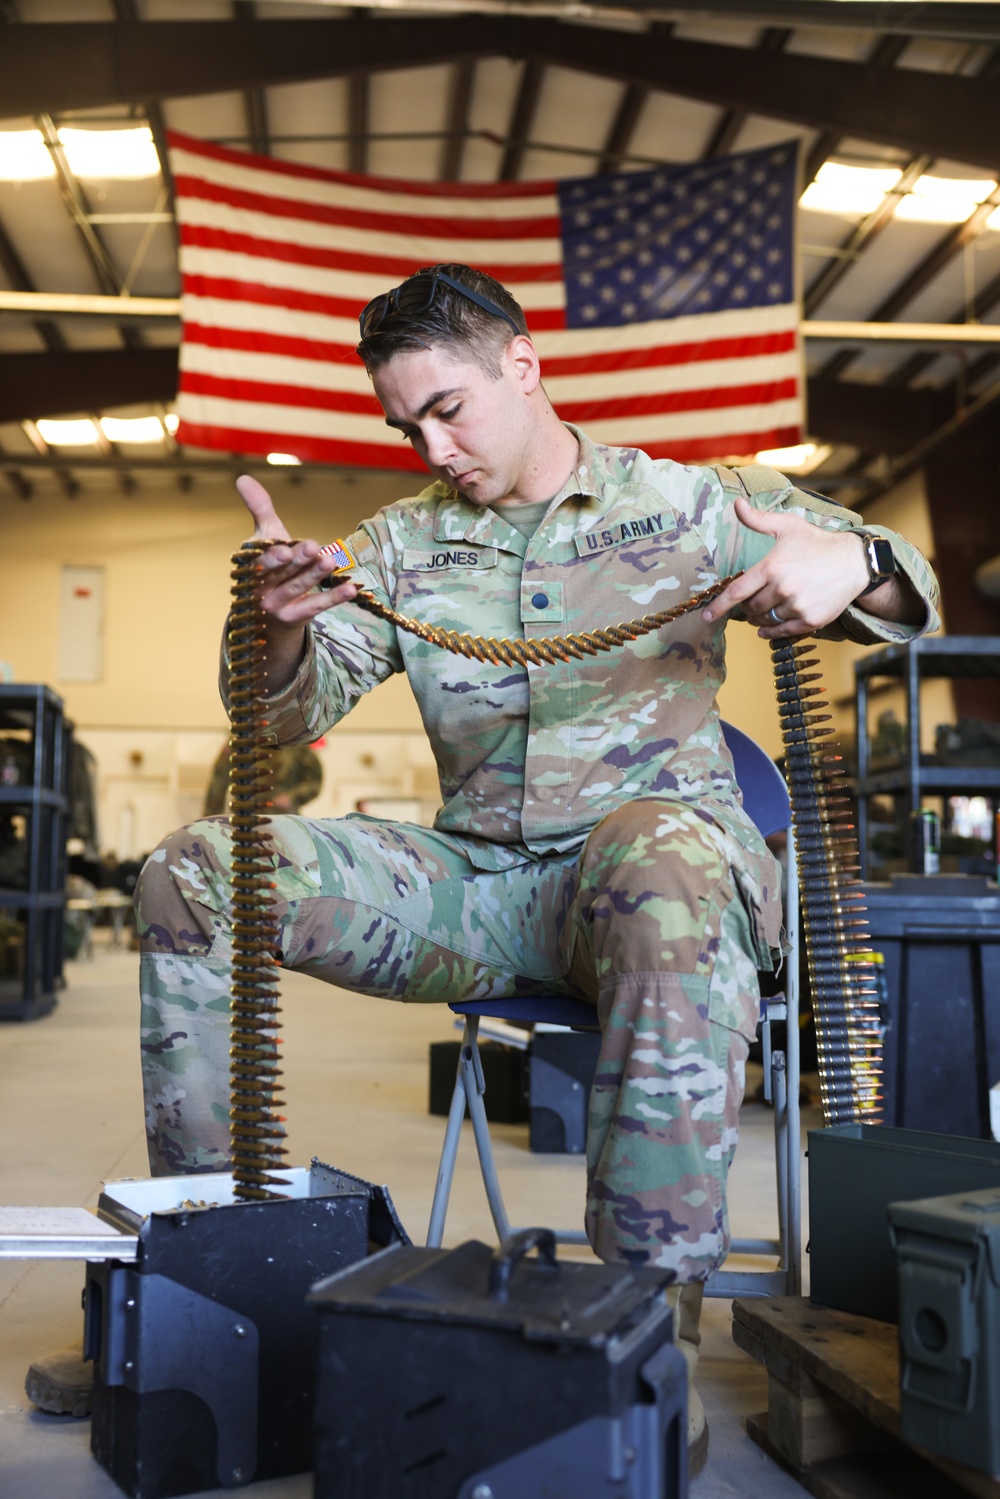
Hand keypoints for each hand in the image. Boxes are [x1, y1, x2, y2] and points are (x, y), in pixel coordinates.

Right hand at [235, 474, 358, 626]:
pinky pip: (315, 606)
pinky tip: (351, 588)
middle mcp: (261, 587)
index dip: (273, 557)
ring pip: (298, 587)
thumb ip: (259, 508)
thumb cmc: (270, 564)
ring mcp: (277, 605)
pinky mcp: (296, 617)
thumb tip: (242, 477)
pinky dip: (333, 597)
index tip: (285, 548)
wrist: (269, 611)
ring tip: (331, 562)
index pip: (260, 561)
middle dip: (297, 562)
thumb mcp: (265, 536)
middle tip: (313, 548)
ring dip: (314, 575)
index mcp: (251, 566)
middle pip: (280, 574)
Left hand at [701, 495, 868, 637]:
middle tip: (753, 600)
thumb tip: (737, 505)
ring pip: (765, 620)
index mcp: (771, 567)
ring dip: (760, 617)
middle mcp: (783, 589)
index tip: (707, 615)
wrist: (853, 561)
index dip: (719, 606)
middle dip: (747, 606)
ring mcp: (797, 606)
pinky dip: (771, 631)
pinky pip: (782, 632)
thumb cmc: (817, 542)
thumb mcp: (787, 526)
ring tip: (764, 608)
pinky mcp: (810, 620)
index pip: (737, 592)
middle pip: (750, 608)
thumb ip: (758, 520)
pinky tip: (767, 627)